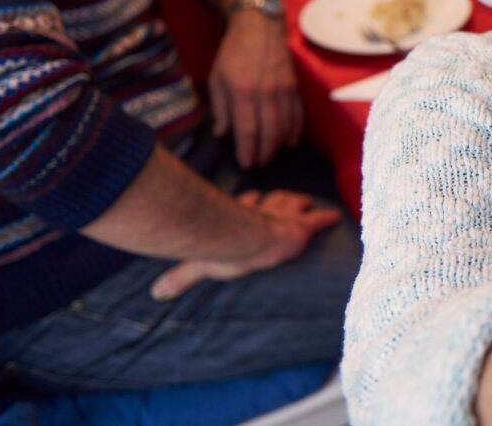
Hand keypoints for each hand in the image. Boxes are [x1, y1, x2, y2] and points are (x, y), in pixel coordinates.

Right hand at [149, 189, 341, 299]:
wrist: (251, 243)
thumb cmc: (226, 252)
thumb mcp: (200, 265)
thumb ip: (181, 278)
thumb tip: (155, 293)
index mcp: (242, 217)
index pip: (248, 204)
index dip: (251, 202)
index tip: (253, 198)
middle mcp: (264, 213)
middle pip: (273, 200)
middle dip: (276, 200)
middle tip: (285, 200)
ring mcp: (284, 217)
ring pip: (293, 202)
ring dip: (297, 203)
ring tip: (304, 201)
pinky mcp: (302, 227)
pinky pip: (318, 220)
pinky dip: (327, 219)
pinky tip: (337, 217)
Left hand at [209, 8, 303, 166]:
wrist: (259, 26)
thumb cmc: (233, 52)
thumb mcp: (217, 78)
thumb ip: (220, 108)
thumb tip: (223, 134)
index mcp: (243, 92)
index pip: (247, 131)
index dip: (247, 151)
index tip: (245, 164)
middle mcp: (266, 93)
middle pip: (270, 132)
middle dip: (265, 153)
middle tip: (258, 164)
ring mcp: (284, 90)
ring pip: (286, 126)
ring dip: (279, 144)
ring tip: (271, 155)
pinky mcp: (294, 86)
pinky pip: (298, 113)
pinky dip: (296, 130)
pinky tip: (291, 141)